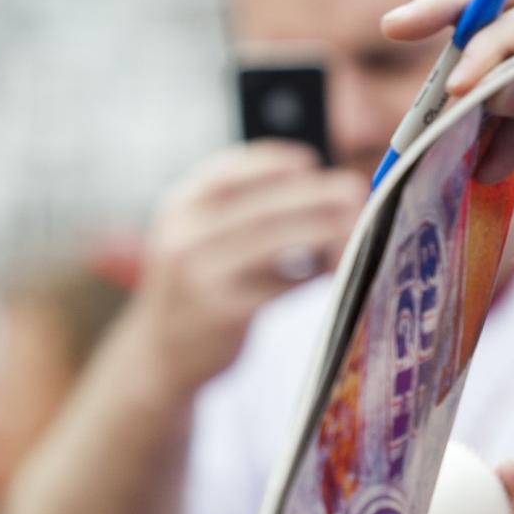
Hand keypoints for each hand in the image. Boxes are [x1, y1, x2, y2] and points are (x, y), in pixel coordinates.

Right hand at [128, 142, 367, 397]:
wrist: (160, 354)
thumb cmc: (193, 287)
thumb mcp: (194, 237)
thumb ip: (235, 210)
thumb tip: (312, 184)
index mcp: (178, 207)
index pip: (230, 170)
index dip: (274, 160)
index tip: (310, 161)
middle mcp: (185, 236)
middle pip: (266, 204)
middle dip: (318, 194)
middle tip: (353, 192)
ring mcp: (202, 275)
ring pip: (280, 240)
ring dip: (325, 232)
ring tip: (351, 231)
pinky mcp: (226, 312)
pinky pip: (285, 284)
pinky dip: (313, 273)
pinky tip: (330, 269)